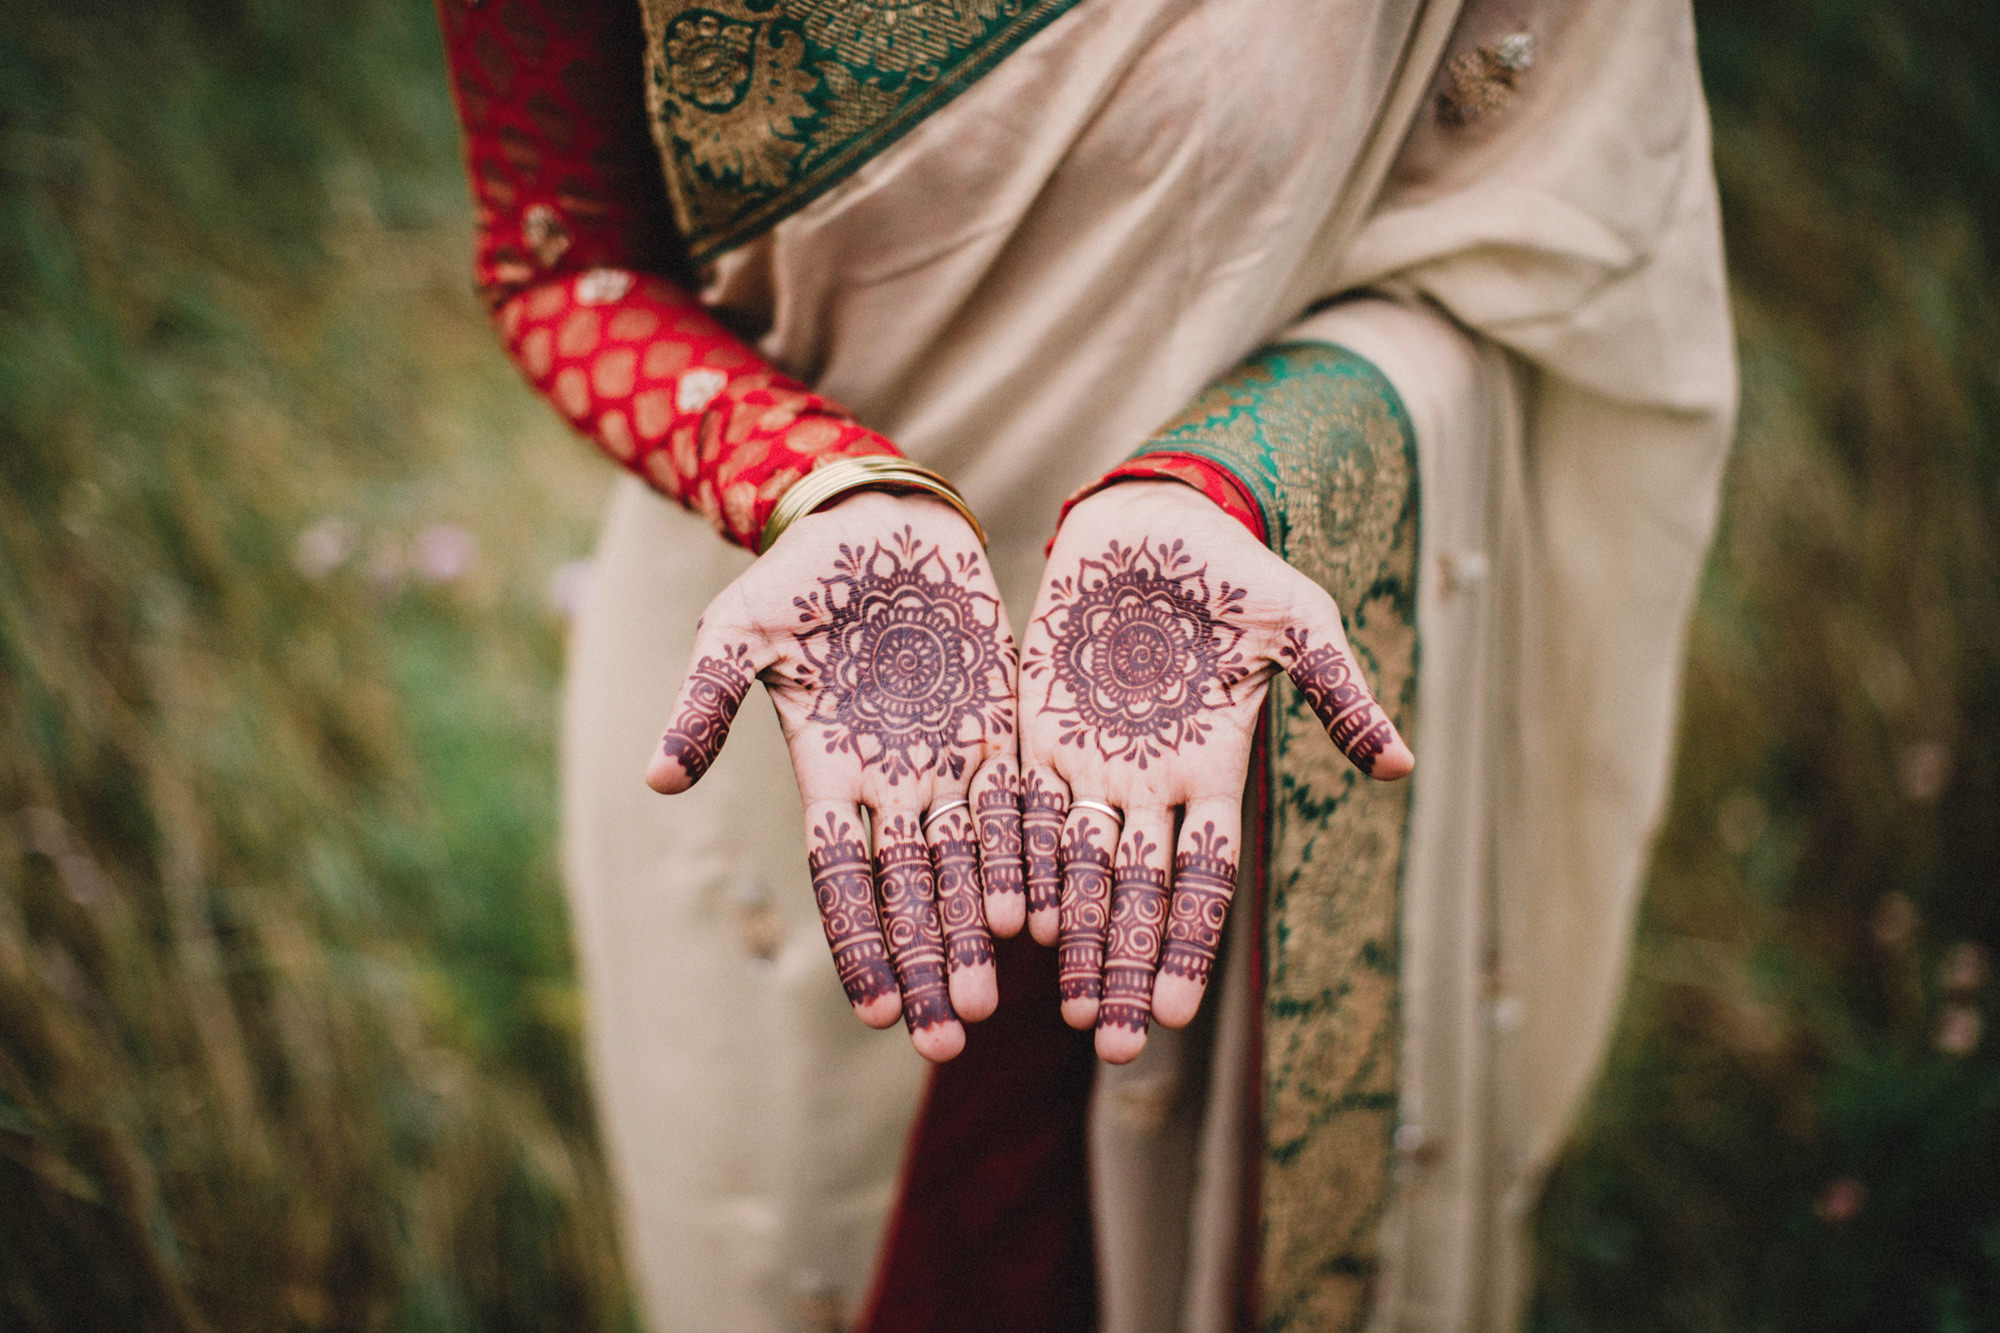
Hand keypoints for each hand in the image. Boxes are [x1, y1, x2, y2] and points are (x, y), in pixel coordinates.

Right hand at [646, 490, 1024, 1061]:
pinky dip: (1031, 858)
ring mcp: (950, 762)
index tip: (876, 1010)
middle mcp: (892, 785)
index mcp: (828, 774)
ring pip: (970, 866)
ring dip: (981, 932)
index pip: (843, 879)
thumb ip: (705, 702)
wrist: (881, 523)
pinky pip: (1021, 806)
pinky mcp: (1001, 731)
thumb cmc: (803, 574)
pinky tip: (1048, 915)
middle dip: (928, 964)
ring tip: (994, 1001)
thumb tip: (654, 778)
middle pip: (912, 894)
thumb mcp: (741, 629)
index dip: (859, 941)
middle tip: (949, 1038)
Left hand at [1019, 481, 1412, 1062]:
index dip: (1186, 946)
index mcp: (1214, 773)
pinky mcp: (1037, 730)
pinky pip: (1021, 806)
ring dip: (1070, 934)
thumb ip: (1339, 693)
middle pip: (1135, 895)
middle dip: (1124, 967)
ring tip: (1057, 1004)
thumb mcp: (1299, 624)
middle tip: (1109, 1043)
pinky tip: (1005, 915)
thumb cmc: (1234, 571)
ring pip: (1075, 867)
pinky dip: (1015, 858)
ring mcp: (1091, 762)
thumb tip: (1401, 766)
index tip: (1171, 1016)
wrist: (1152, 520)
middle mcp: (1150, 785)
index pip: (1202, 882)